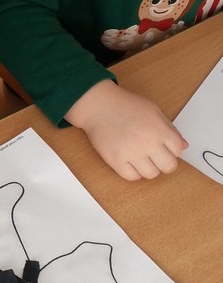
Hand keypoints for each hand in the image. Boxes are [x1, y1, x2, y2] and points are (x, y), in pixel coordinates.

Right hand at [64, 80, 187, 180]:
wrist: (99, 106)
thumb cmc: (126, 105)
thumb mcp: (153, 111)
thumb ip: (170, 128)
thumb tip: (183, 145)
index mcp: (159, 129)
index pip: (178, 150)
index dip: (172, 149)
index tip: (165, 146)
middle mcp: (147, 143)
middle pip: (168, 167)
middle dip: (165, 163)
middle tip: (156, 156)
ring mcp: (130, 153)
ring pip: (151, 174)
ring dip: (149, 168)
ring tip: (141, 158)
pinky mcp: (115, 160)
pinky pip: (131, 177)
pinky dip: (133, 172)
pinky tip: (130, 162)